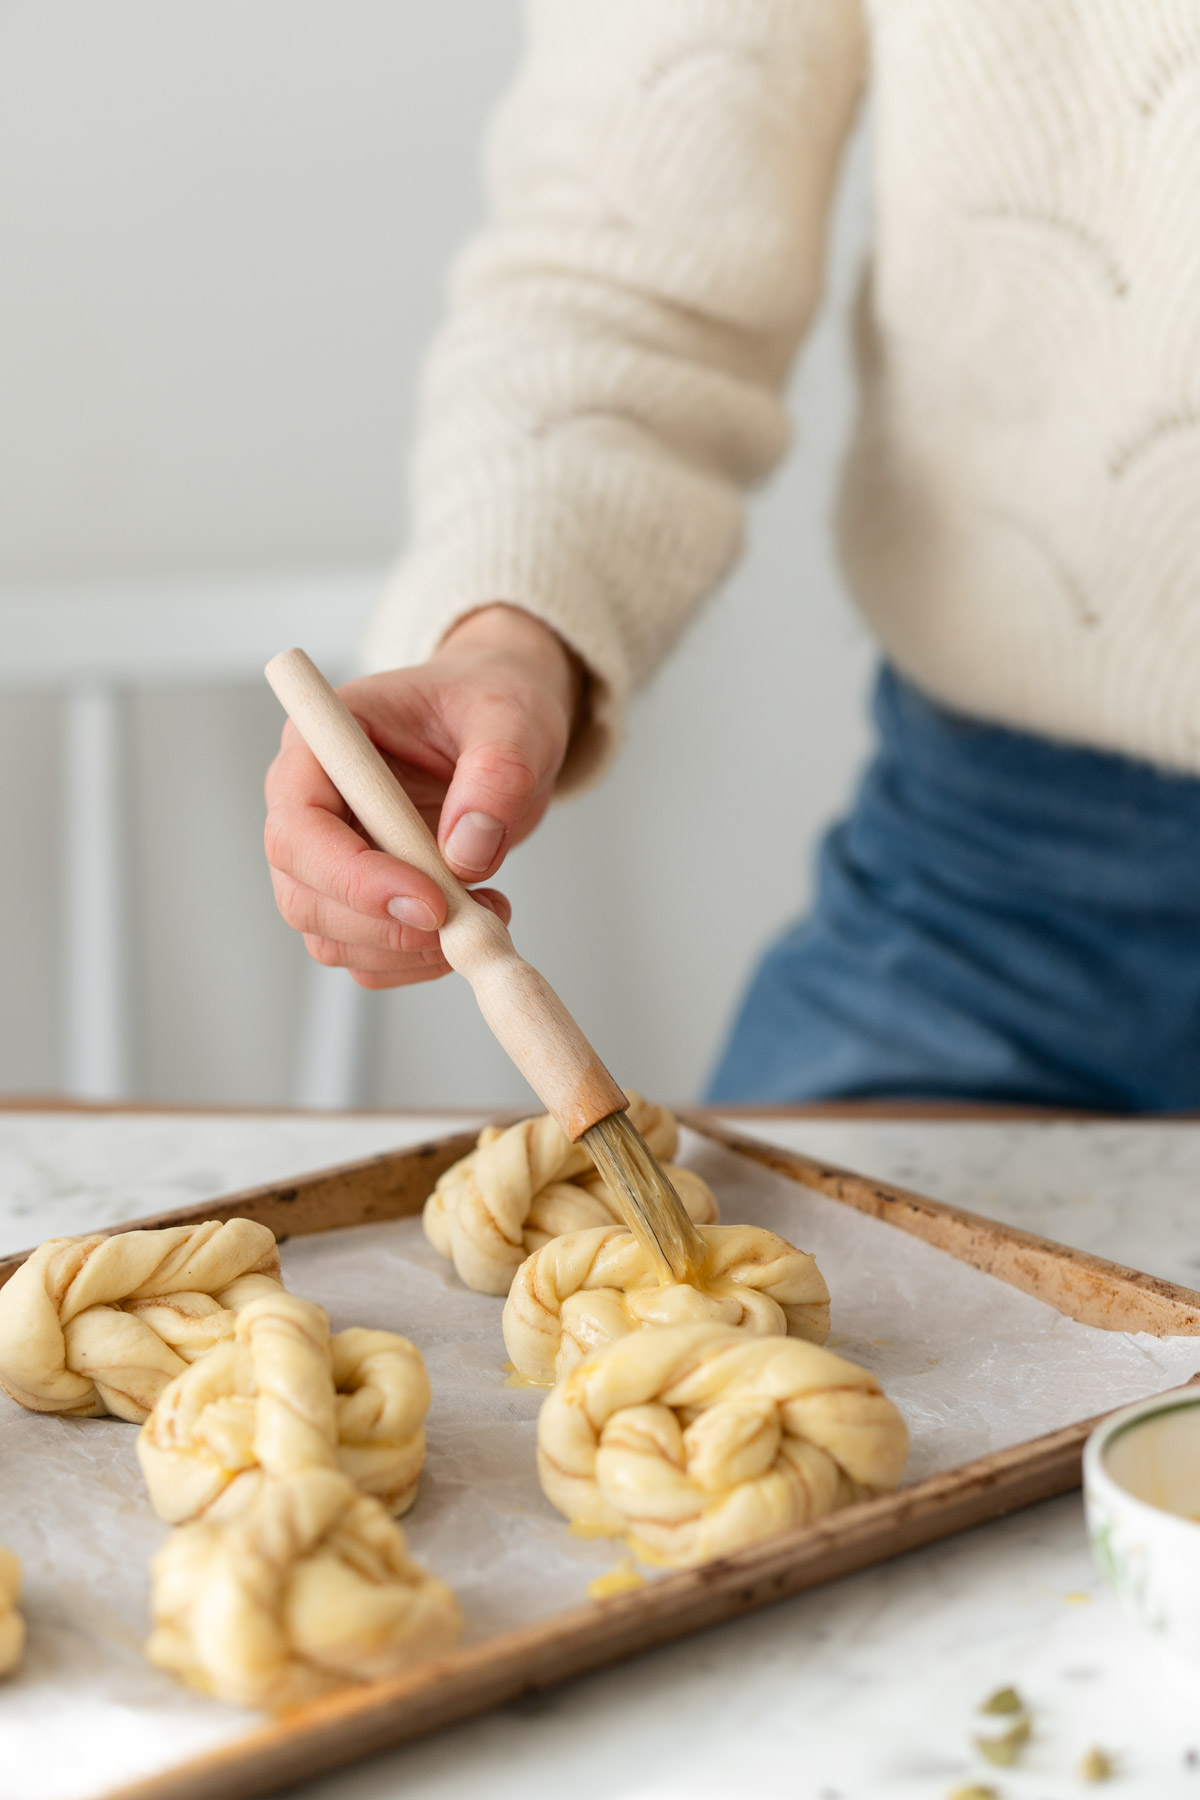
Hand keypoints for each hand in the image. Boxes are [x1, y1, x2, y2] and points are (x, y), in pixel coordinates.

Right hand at [264, 605, 582, 986]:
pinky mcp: (361, 898)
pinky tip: (471, 922)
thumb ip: (495, 775)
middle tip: (465, 920)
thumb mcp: (512, 719)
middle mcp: (310, 805)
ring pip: (332, 938)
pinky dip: (418, 961)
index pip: (299, 826)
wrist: (503, 727)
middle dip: (383, 926)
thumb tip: (465, 852)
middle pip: (303, 895)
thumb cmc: (492, 702)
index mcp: (324, 745)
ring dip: (407, 950)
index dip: (354, 876)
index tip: (429, 902)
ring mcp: (330, 858)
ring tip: (486, 911)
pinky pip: (369, 957)